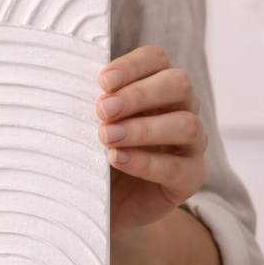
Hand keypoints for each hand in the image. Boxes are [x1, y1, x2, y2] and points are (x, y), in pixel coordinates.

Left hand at [96, 46, 207, 235]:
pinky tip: (117, 160)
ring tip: (107, 137)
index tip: (102, 81)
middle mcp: (183, 109)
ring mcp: (192, 144)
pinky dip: (145, 163)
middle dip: (139, 94)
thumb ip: (93, 107)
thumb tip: (71, 88)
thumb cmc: (99, 156)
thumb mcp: (91, 126)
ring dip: (143, 129)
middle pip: (178, 84)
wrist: (108, 204)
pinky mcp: (191, 178)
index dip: (132, 65)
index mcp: (159, 87)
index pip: (157, 59)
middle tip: (102, 110)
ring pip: (185, 125)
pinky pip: (177, 168)